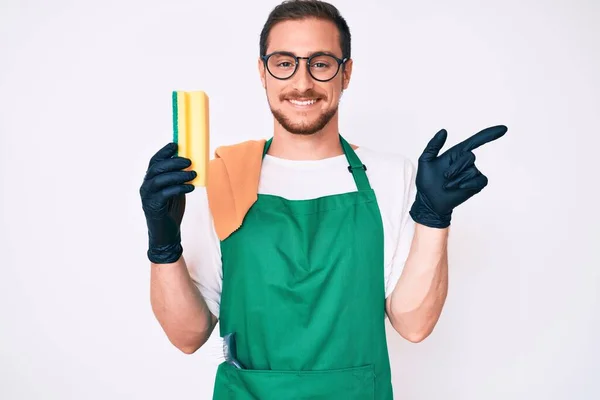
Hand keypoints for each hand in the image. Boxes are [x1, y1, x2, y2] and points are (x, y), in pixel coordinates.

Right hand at [140, 142, 196, 262]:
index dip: (164, 152)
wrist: (166, 234)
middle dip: (174, 162)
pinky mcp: (153, 206)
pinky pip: (165, 193)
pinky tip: (190, 187)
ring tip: (193, 175)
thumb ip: (177, 178)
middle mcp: (146, 186)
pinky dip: (178, 188)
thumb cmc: (171, 211)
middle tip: (190, 161)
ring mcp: (147, 197)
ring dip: (178, 175)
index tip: (176, 145)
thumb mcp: (175, 190)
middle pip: (157, 168)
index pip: (155, 161)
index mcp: (150, 180)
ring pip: (160, 179)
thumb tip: (189, 163)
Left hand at [409, 125, 507, 227]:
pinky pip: (480, 180)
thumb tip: (444, 130)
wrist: (429, 201)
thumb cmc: (426, 182)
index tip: (503, 129)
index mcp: (456, 153)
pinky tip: (459, 187)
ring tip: (447, 186)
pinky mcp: (476, 185)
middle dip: (455, 167)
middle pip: (470, 156)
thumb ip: (433, 145)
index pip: (475, 141)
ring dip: (457, 179)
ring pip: (471, 170)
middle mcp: (466, 162)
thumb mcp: (425, 160)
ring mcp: (472, 173)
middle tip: (444, 177)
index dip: (489, 134)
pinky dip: (470, 183)